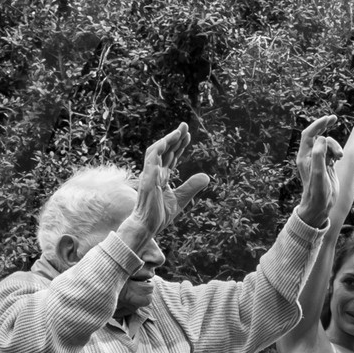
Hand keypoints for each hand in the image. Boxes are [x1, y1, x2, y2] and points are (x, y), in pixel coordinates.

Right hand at [126, 125, 208, 239]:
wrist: (146, 227)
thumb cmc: (158, 215)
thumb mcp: (181, 199)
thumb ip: (191, 186)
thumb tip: (207, 176)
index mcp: (161, 177)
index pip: (170, 156)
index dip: (178, 146)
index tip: (187, 135)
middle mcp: (154, 172)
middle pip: (164, 150)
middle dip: (174, 137)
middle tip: (185, 126)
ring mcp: (149, 174)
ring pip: (156, 150)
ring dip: (167, 139)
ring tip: (179, 131)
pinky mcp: (147, 178)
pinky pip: (152, 158)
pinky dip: (160, 148)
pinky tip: (170, 141)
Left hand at [296, 115, 342, 224]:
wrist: (320, 207)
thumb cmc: (317, 192)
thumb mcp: (319, 173)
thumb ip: (319, 155)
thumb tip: (321, 138)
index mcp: (304, 156)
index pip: (309, 134)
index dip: (317, 124)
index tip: (329, 118)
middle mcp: (310, 157)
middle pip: (317, 135)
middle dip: (325, 127)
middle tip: (334, 118)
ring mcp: (318, 161)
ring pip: (328, 144)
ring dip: (336, 146)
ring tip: (340, 157)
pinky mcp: (326, 165)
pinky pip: (332, 152)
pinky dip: (337, 152)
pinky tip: (339, 159)